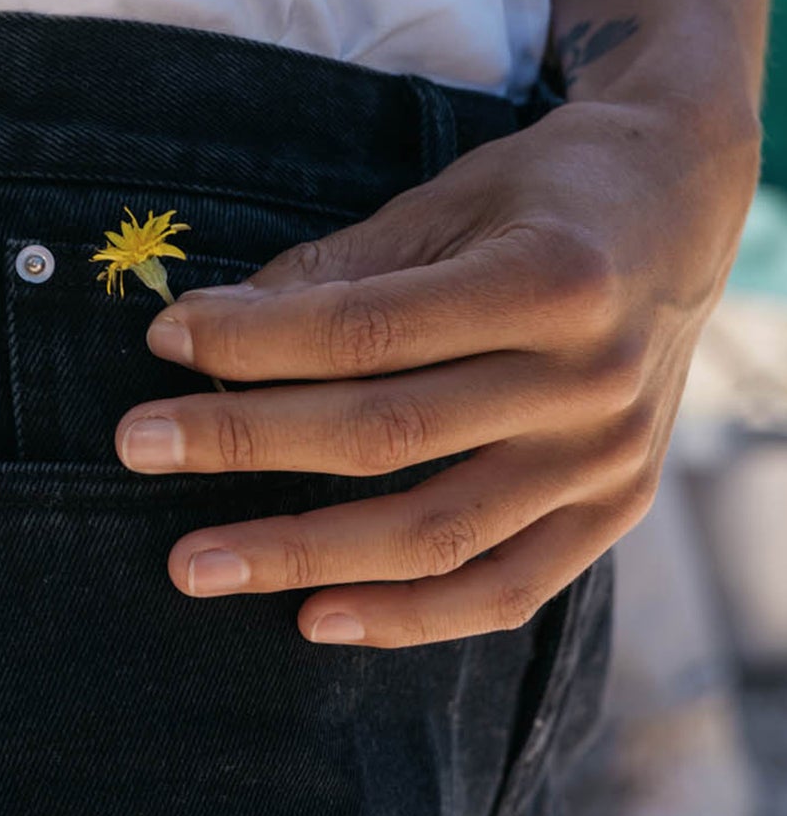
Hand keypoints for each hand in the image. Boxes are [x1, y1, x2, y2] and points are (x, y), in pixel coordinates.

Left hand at [114, 96, 759, 646]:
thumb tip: (208, 334)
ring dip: (302, 555)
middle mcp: (591, 379)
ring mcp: (609, 459)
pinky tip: (314, 618)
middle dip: (246, 444)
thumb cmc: (543, 198)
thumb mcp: (447, 201)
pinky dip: (407, 615)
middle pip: (389, 433)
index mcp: (551, 280)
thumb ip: (338, 272)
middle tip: (136, 447)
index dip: (255, 342)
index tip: (165, 342)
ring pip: (436, 532)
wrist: (679, 214)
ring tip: (195, 565)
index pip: (368, 331)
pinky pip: (504, 591)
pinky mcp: (614, 514)